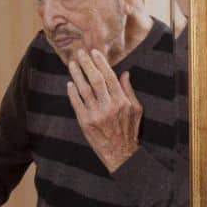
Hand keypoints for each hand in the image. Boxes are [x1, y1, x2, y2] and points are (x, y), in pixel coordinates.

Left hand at [66, 49, 142, 172]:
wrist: (121, 154)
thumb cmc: (129, 131)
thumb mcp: (136, 110)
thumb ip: (129, 91)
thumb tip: (124, 73)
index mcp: (122, 101)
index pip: (109, 77)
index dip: (100, 63)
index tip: (94, 53)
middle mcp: (109, 106)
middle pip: (95, 80)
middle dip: (87, 64)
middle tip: (80, 53)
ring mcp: (96, 114)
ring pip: (84, 89)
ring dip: (77, 75)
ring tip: (72, 64)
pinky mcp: (85, 122)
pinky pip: (76, 104)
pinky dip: (72, 92)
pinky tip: (69, 83)